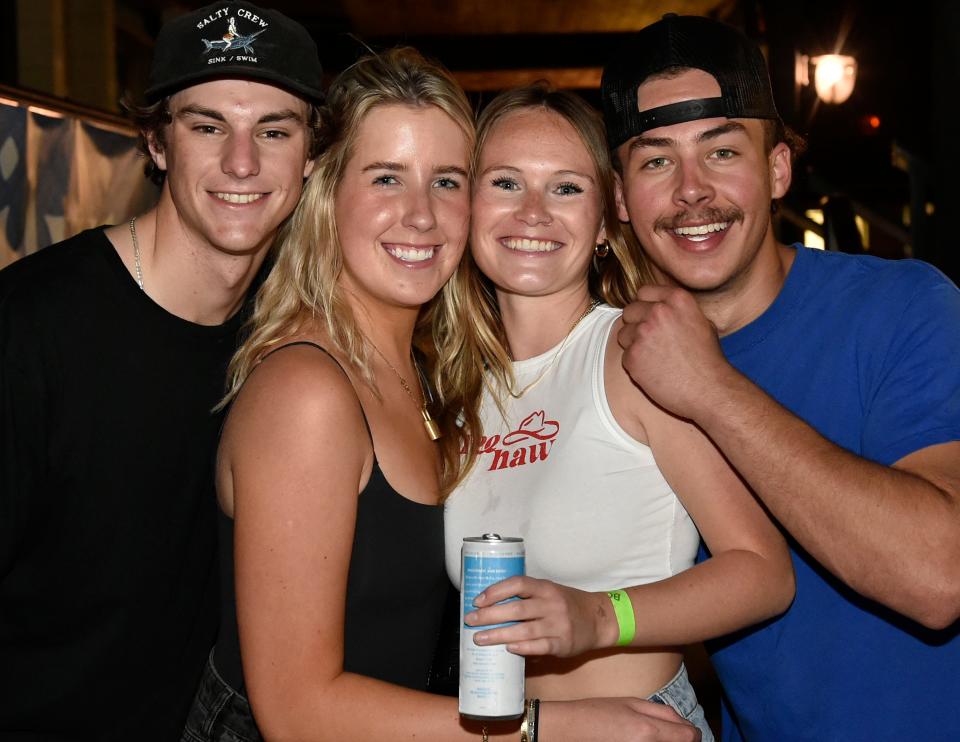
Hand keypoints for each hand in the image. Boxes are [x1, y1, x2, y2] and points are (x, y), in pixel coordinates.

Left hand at [465, 576, 612, 655]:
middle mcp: (551, 604)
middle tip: (470, 620)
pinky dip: (522, 648)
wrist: (599, 619)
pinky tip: (508, 649)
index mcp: (546, 588)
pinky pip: (539, 646)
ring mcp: (558, 625)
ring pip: (523, 630)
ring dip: (498, 635)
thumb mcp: (550, 592)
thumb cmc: (568, 604)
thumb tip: (493, 606)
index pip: (518, 584)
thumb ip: (528, 597)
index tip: (477, 600)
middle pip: (516, 609)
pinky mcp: (563, 644)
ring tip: (479, 638)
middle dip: (489, 615)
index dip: (495, 591)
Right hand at [544, 697, 701, 741]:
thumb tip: (685, 724)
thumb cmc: (597, 713)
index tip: (686, 732)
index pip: (690, 736)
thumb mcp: (630, 703)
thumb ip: (662, 712)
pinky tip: (640, 741)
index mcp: (648, 730)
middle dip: (680, 741)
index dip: (691, 733)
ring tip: (651, 737)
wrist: (569, 731)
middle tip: (668, 736)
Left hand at [618, 285, 729, 420]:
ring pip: (623, 334)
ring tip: (655, 358)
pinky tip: (654, 371)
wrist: (709, 390)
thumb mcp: (702, 322)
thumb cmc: (708, 359)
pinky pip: (625, 356)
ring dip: (634, 345)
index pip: (644, 292)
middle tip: (652, 342)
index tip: (650, 318)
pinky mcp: (633, 356)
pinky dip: (635, 365)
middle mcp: (658, 312)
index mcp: (677, 299)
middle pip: (630, 311)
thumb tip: (661, 307)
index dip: (646, 306)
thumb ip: (678, 311)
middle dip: (636, 324)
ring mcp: (643, 333)